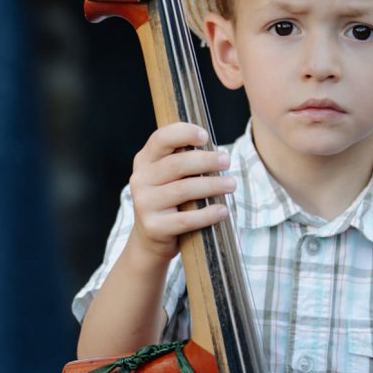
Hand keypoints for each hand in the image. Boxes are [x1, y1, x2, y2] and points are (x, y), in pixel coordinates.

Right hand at [127, 123, 234, 264]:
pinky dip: (208, 214)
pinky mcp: (154, 227)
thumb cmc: (168, 200)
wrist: (150, 239)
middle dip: (206, 161)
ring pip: (183, 190)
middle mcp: (140, 180)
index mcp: (144, 161)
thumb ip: (183, 160)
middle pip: (177, 164)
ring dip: (212, 185)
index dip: (183, 133)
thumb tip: (218, 153)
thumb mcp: (168, 176)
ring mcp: (144, 204)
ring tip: (231, 184)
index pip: (161, 139)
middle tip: (227, 161)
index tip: (205, 136)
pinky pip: (186, 219)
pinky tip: (223, 210)